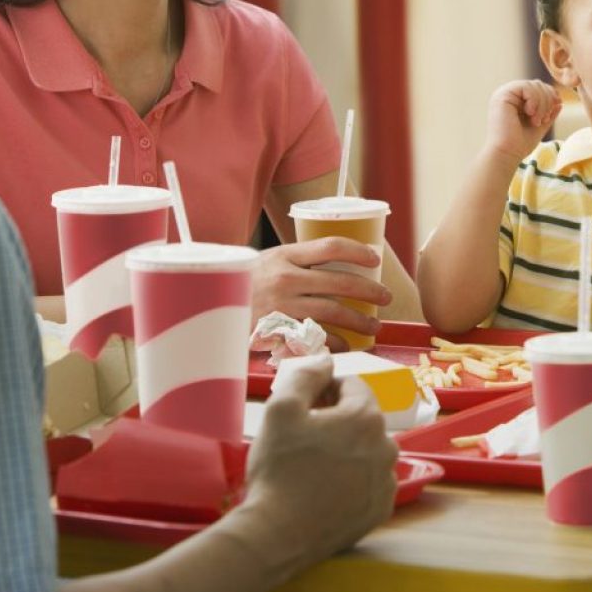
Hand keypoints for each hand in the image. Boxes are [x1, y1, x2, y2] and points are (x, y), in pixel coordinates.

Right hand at [238, 356, 397, 568]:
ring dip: (347, 449)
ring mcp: (386, 481)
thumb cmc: (279, 468)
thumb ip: (307, 375)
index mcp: (366, 417)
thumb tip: (326, 360)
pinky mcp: (380, 509)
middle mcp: (387, 446)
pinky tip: (326, 488)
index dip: (324, 391)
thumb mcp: (281, 409)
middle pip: (361, 418)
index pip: (351, 386)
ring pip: (367, 450)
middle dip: (337, 419)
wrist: (277, 534)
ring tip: (314, 465)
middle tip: (305, 437)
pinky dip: (352, 479)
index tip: (304, 408)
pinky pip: (369, 481)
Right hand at [250, 240, 391, 350]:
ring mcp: (282, 306)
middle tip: (386, 298)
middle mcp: (285, 278)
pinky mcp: (278, 332)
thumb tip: (340, 261)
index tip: (375, 259)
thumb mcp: (267, 261)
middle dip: (370, 291)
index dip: (358, 251)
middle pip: (340, 282)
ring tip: (374, 327)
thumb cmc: (244, 283)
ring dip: (360, 322)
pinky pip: (316, 338)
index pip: (331, 246)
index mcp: (285, 255)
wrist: (205, 306)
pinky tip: (347, 346)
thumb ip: (298, 261)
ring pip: (333, 313)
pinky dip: (336, 344)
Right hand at [484, 80, 561, 163]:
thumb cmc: (521, 144)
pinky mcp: (502, 96)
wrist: (507, 154)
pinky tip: (530, 114)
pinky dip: (534, 100)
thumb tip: (560, 103)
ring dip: (542, 103)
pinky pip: (526, 87)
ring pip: (533, 85)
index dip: (550, 94)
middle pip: (537, 84)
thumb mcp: (540, 125)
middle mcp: (508, 94)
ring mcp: (504, 94)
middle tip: (544, 119)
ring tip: (537, 120)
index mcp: (516, 100)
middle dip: (547, 100)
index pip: (538, 87)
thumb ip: (548, 113)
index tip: (555, 107)